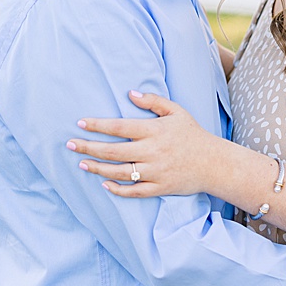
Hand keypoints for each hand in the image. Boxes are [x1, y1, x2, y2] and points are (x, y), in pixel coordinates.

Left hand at [66, 91, 231, 198]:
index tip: (80, 123)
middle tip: (69, 144)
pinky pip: (134, 191)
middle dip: (88, 147)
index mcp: (154, 131)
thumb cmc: (193, 135)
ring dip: (98, 168)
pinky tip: (104, 183)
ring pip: (120, 172)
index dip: (97, 125)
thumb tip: (130, 93)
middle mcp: (153, 152)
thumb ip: (153, 101)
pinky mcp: (160, 188)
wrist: (216, 164)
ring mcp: (156, 171)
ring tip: (82, 163)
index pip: (119, 127)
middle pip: (113, 151)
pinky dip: (118, 189)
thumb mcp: (176, 112)